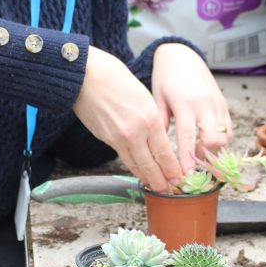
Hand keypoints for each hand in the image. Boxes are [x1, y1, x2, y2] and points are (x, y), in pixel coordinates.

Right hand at [73, 47, 182, 192]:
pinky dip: (132, 167)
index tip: (179, 178)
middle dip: (162, 180)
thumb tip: (156, 138)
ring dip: (147, 178)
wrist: (87, 76)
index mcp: (150, 119)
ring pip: (136, 165)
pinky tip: (138, 172)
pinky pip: (123, 158)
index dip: (172, 169)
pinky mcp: (106, 139)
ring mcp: (119, 138)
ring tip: (156, 187)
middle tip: (170, 190)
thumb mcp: (144, 97)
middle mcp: (136, 132)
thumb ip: (152, 119)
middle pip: (152, 164)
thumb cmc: (116, 79)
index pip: (165, 152)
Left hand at [151, 43, 231, 173]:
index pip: (189, 136)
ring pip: (225, 135)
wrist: (182, 55)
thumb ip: (160, 123)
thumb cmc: (165, 78)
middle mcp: (204, 104)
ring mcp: (216, 103)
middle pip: (214, 138)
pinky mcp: (223, 103)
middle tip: (192, 164)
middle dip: (205, 156)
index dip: (188, 157)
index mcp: (184, 103)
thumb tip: (159, 149)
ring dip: (214, 150)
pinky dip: (221, 140)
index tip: (185, 175)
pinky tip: (207, 144)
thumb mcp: (157, 99)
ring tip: (199, 155)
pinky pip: (228, 127)